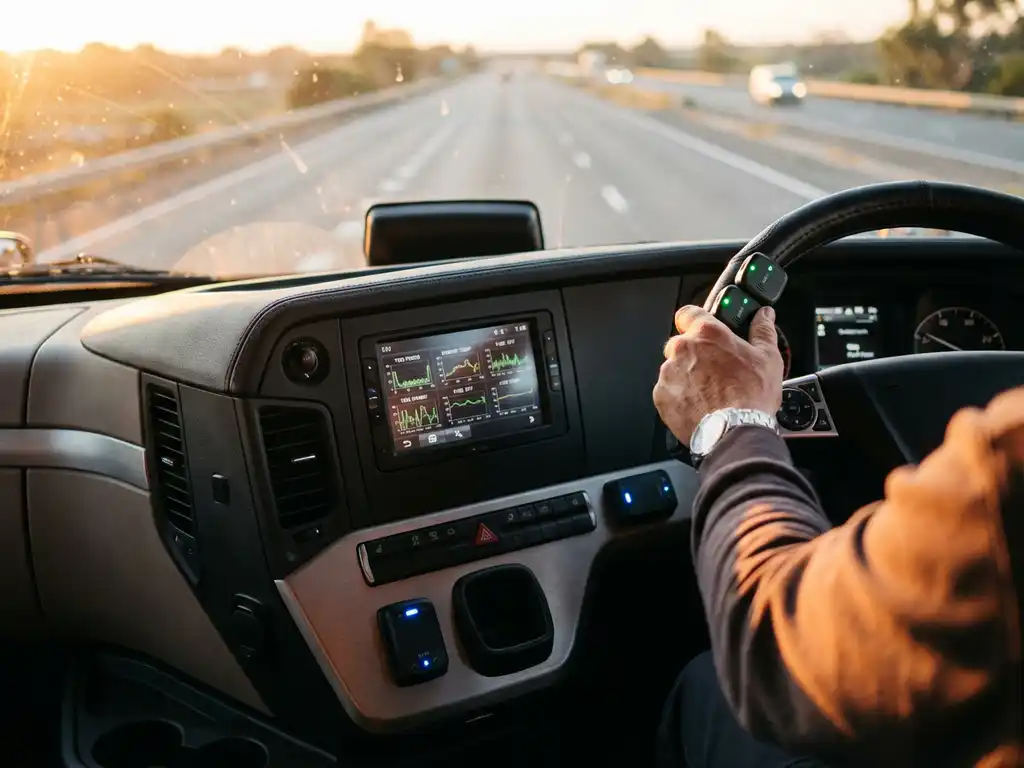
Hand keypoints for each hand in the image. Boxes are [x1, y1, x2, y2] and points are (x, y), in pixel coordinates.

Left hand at [653, 304, 783, 446]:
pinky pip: (668, 389)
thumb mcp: (767, 358)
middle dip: (695, 353)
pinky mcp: (661, 396)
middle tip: (715, 368)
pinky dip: (680, 394)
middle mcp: (682, 349)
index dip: (695, 320)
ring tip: (709, 390)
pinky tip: (699, 403)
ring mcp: (668, 373)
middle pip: (681, 343)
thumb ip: (763, 331)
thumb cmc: (750, 396)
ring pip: (673, 367)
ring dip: (687, 374)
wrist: (734, 432)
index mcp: (706, 334)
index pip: (688, 313)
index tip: (702, 329)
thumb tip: (764, 316)